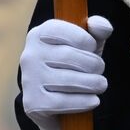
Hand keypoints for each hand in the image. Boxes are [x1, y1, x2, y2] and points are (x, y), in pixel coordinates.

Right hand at [19, 15, 112, 129]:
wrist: (54, 103)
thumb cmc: (73, 65)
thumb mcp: (87, 44)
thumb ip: (97, 29)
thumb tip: (100, 26)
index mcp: (40, 34)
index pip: (71, 34)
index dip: (89, 43)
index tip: (92, 50)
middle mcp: (30, 55)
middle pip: (70, 57)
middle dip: (94, 65)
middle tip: (99, 71)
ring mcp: (29, 79)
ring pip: (69, 80)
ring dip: (93, 84)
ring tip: (100, 85)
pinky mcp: (32, 103)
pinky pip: (63, 102)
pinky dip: (84, 102)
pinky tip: (93, 100)